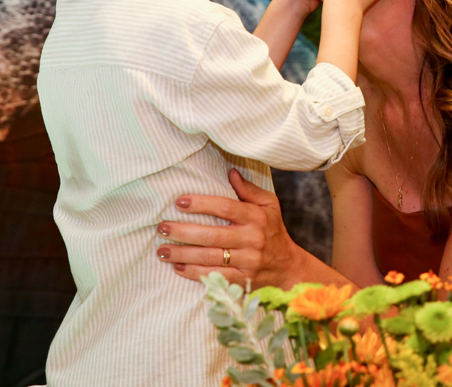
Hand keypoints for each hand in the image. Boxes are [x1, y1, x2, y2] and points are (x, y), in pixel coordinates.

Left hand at [156, 169, 304, 287]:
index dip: (201, 204)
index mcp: (256, 217)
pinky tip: (177, 268)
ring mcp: (248, 262)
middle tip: (162, 227)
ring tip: (162, 250)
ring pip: (210, 257)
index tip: (179, 201)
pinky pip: (216, 277)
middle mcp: (253, 239)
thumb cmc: (273, 231)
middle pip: (212, 235)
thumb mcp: (269, 206)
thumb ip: (249, 190)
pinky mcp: (244, 281)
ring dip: (183, 254)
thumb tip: (230, 171)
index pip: (226, 207)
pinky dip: (194, 273)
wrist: (289, 268)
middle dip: (183, 232)